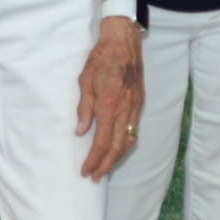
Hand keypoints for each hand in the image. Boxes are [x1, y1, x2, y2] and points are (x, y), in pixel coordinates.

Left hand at [75, 17, 144, 178]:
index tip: (85, 171)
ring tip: (106, 167)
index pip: (101, 141)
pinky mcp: (139, 103)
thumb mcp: (85, 81)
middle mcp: (125, 110)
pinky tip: (118, 148)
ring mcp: (135, 107)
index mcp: (108, 105)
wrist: (124, 42)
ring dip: (117, 157)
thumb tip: (80, 132)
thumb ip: (84, 109)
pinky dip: (125, 143)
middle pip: (117, 147)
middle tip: (95, 177)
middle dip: (106, 164)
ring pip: (129, 140)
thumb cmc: (101, 58)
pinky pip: (134, 129)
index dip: (93, 159)